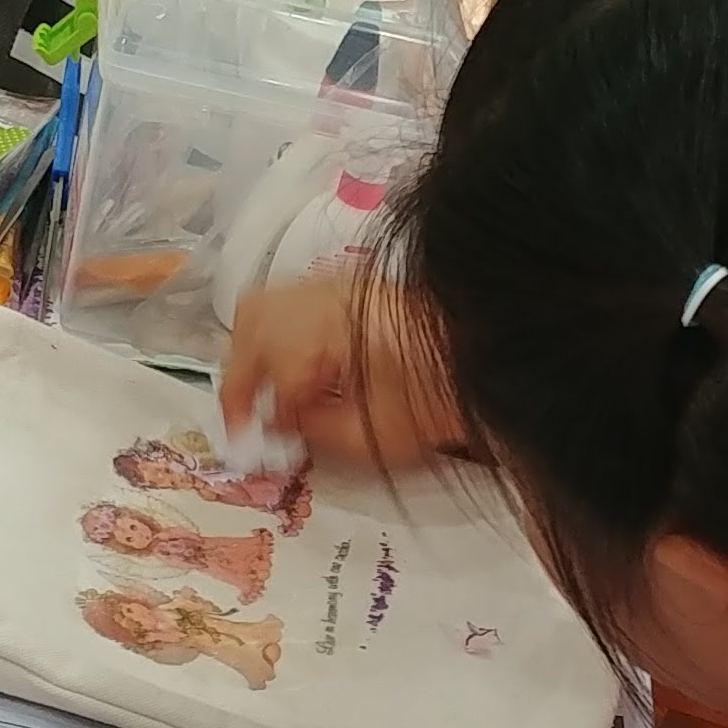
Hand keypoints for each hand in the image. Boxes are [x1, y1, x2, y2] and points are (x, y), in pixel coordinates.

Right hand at [216, 276, 460, 470]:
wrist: (487, 351)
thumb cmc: (438, 397)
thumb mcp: (378, 435)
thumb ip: (316, 432)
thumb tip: (277, 427)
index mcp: (337, 330)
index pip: (272, 365)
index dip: (261, 409)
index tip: (257, 442)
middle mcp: (329, 296)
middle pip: (253, 319)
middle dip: (239, 372)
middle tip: (244, 416)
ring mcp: (335, 285)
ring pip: (263, 303)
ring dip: (250, 349)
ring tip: (261, 392)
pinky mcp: (344, 286)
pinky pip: (286, 299)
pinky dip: (272, 333)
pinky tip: (290, 368)